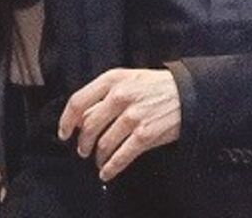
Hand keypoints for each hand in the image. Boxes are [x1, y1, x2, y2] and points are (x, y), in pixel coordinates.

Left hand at [59, 68, 180, 181]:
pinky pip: (120, 156)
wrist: (188, 92)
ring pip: (103, 144)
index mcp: (113, 79)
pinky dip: (111, 168)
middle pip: (88, 127)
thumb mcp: (128, 79)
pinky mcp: (145, 134)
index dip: (66, 121)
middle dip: (83, 144)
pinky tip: (107, 171)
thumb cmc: (156, 86)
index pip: (78, 101)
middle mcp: (121, 96)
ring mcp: (133, 116)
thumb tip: (82, 117)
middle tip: (83, 151)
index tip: (64, 133)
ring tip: (99, 161)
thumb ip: (105, 94)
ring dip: (98, 157)